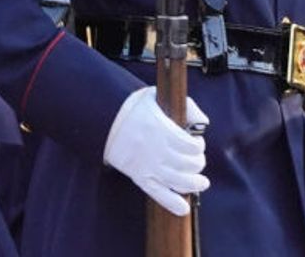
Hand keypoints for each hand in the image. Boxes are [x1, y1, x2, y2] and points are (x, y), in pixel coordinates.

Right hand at [102, 86, 209, 215]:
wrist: (101, 119)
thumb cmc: (130, 107)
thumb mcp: (156, 96)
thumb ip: (185, 105)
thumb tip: (203, 124)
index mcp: (162, 130)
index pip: (193, 147)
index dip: (199, 146)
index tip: (196, 142)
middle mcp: (157, 150)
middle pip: (190, 165)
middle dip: (198, 162)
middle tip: (195, 158)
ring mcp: (148, 166)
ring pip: (180, 182)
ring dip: (195, 183)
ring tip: (201, 181)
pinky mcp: (139, 176)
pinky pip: (158, 194)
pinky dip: (173, 203)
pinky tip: (184, 208)